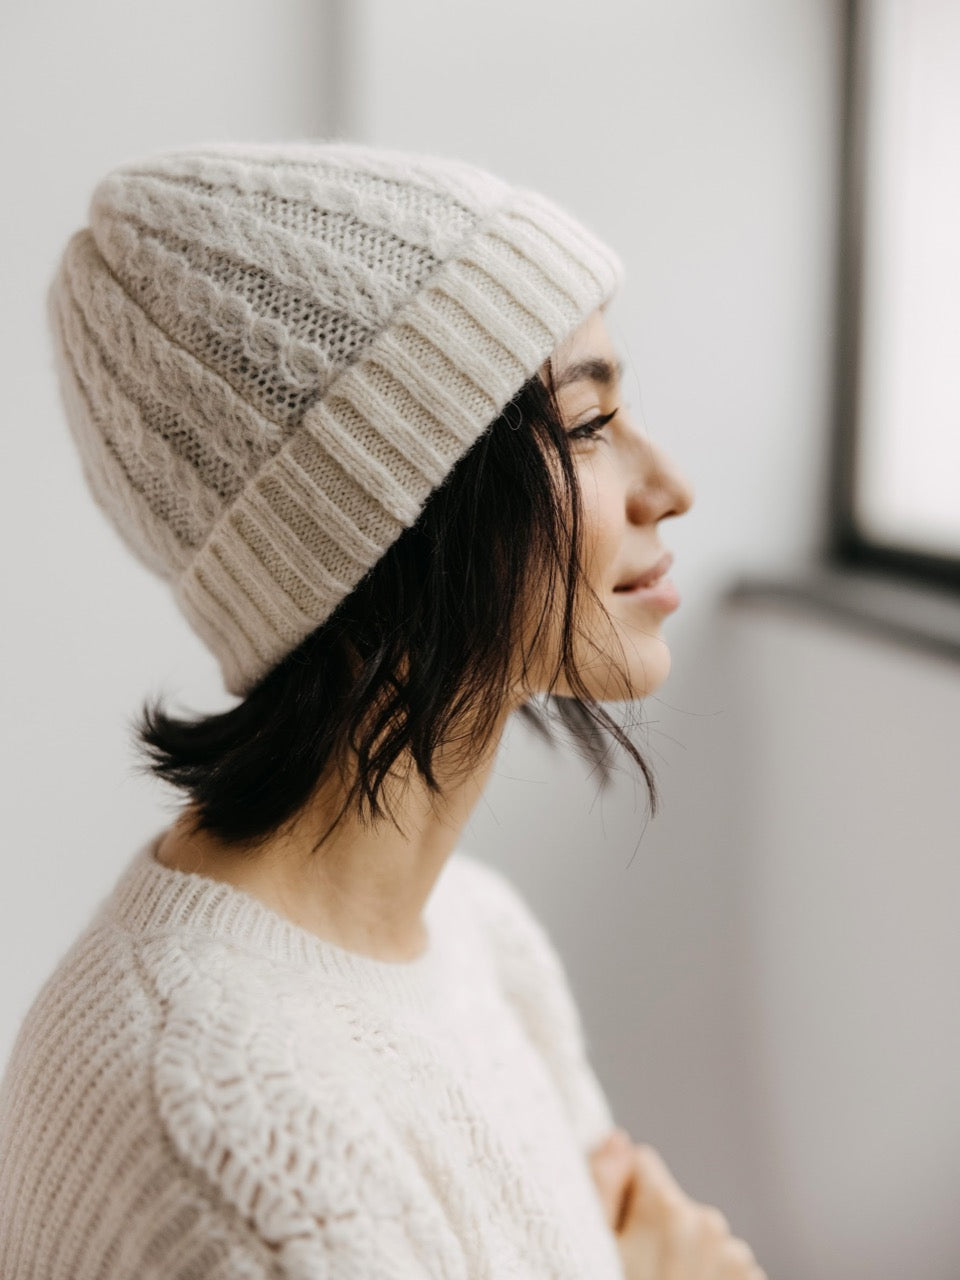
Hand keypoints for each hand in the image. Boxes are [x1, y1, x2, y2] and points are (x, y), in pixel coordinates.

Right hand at [588, 1130, 767, 1279]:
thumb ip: (600, 1186)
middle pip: (673, 1207)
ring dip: (686, 1263)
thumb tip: (617, 1139)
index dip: (622, 1197)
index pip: (642, 1165)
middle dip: (655, 1234)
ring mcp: (739, 1262)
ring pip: (701, 1241)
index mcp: (667, 1210)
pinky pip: (726, 1271)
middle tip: (635, 1278)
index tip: (616, 1237)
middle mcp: (712, 1227)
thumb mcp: (592, 1250)